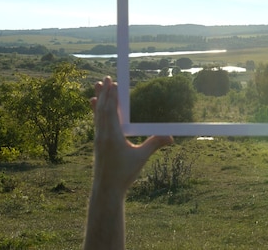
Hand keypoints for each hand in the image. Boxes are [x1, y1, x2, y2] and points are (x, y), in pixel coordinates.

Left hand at [90, 76, 172, 193]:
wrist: (106, 189)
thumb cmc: (124, 174)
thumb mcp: (141, 157)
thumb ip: (155, 143)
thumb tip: (171, 136)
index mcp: (112, 136)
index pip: (111, 111)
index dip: (112, 97)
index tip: (114, 83)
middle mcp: (102, 134)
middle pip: (103, 109)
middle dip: (104, 93)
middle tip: (105, 78)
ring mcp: (98, 138)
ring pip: (98, 114)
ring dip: (99, 99)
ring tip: (97, 86)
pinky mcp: (98, 142)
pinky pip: (97, 121)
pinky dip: (97, 110)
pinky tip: (96, 105)